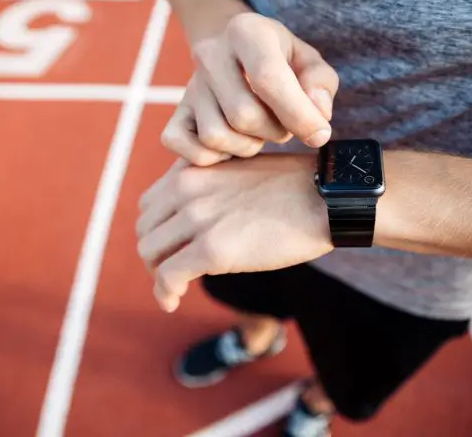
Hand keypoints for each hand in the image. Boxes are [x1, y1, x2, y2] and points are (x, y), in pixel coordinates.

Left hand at [136, 155, 333, 311]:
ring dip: (158, 275)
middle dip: (155, 255)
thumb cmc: (293, 186)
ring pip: (150, 254)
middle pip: (146, 231)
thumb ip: (209, 184)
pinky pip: (169, 276)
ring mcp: (198, 219)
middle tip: (173, 272)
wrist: (325, 198)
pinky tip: (172, 302)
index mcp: (193, 169)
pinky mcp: (213, 250)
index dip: (156, 230)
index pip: (149, 204)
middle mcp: (187, 189)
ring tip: (173, 289)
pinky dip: (164, 293)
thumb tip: (193, 214)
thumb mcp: (239, 169)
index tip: (171, 248)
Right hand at [161, 13, 338, 166]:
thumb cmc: (279, 60)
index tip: (319, 134)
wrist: (233, 52)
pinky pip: (189, 150)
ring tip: (259, 131)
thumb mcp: (307, 59)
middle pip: (243, 115)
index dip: (298, 114)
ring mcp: (189, 86)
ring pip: (216, 137)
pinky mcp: (175, 115)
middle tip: (283, 124)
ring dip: (248, 146)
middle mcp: (210, 54)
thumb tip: (317, 113)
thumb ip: (320, 83)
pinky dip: (214, 157)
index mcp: (246, 31)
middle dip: (274, 131)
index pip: (268, 78)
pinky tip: (232, 143)